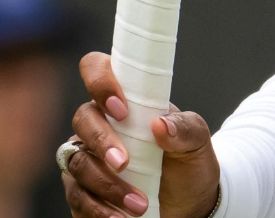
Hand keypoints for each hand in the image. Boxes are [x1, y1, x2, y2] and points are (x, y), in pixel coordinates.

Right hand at [62, 52, 219, 217]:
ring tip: (138, 204)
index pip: (97, 70)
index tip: (121, 108)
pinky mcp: (81, 189)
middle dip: (102, 142)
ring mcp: (86, 157)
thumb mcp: (197, 142)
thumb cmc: (188, 164)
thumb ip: (184, 128)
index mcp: (126, 100)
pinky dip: (98, 208)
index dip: (101, 82)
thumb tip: (161, 125)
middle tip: (126, 163)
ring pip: (77, 161)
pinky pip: (77, 195)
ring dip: (107, 184)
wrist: (190, 205)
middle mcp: (100, 124)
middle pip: (83, 118)